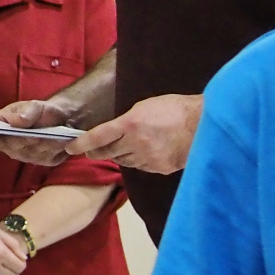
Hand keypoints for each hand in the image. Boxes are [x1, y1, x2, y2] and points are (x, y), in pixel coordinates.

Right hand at [0, 99, 75, 166]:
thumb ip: (25, 112)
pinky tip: (61, 141)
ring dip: (43, 145)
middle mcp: (9, 145)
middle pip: (11, 147)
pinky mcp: (44, 161)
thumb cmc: (41, 111)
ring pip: (31, 154)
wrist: (62, 118)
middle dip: (24, 141)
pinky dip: (55, 150)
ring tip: (54, 136)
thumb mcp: (35, 106)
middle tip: (35, 135)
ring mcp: (26, 156)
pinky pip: (48, 158)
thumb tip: (14, 121)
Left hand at [63, 93, 201, 173]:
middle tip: (94, 150)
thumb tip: (115, 132)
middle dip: (98, 152)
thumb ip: (127, 121)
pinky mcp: (159, 167)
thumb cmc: (176, 110)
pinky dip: (140, 161)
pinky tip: (149, 152)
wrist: (204, 125)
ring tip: (130, 146)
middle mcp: (136, 143)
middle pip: (107, 153)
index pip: (98, 137)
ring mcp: (148, 157)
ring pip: (124, 161)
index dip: (82, 144)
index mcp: (130, 124)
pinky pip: (141, 167)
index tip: (71, 148)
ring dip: (121, 155)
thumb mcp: (145, 107)